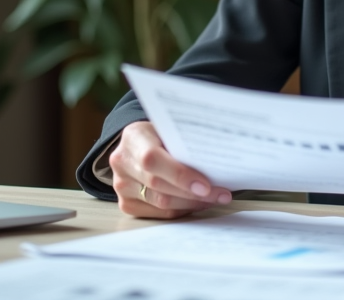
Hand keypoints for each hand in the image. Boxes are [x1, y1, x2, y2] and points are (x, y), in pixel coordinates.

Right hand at [109, 120, 231, 218]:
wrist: (138, 144)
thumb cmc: (160, 135)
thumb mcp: (170, 129)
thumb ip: (184, 143)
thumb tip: (217, 163)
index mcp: (133, 137)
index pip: (153, 159)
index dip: (179, 175)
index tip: (206, 185)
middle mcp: (122, 162)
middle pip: (158, 185)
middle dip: (194, 193)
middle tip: (221, 194)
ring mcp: (121, 185)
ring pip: (161, 203)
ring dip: (192, 203)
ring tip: (214, 198)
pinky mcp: (126, 204)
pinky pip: (159, 213)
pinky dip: (182, 210)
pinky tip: (198, 202)